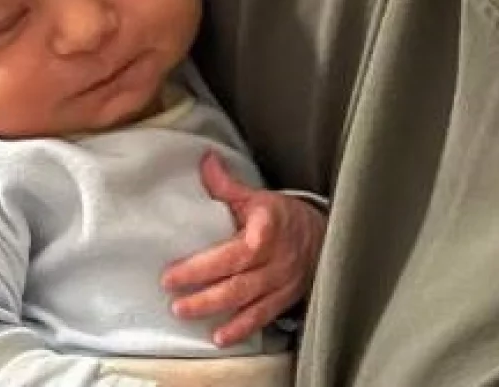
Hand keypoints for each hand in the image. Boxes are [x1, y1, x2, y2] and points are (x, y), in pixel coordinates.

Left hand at [161, 151, 326, 347]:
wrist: (326, 235)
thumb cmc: (283, 215)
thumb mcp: (257, 196)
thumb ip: (227, 185)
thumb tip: (204, 161)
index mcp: (266, 230)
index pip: (233, 253)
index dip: (203, 267)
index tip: (172, 274)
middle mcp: (275, 260)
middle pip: (237, 282)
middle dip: (203, 295)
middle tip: (174, 302)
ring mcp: (282, 282)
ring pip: (247, 302)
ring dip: (217, 312)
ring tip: (186, 315)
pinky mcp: (286, 298)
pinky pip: (263, 317)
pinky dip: (242, 329)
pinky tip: (220, 337)